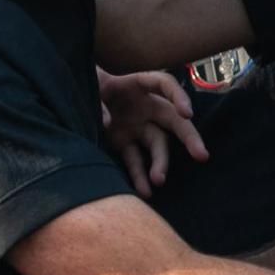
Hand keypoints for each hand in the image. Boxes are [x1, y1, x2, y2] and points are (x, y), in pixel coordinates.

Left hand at [97, 69, 209, 197]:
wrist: (73, 95)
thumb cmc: (87, 82)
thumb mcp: (90, 84)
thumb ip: (98, 102)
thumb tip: (109, 122)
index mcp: (139, 84)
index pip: (165, 84)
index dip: (179, 96)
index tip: (187, 114)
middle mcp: (145, 106)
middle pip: (173, 120)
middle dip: (188, 137)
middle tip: (201, 155)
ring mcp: (137, 126)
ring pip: (157, 145)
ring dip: (160, 163)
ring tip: (159, 180)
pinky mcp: (125, 142)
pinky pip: (136, 160)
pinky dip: (139, 176)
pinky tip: (144, 191)